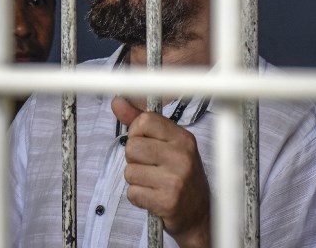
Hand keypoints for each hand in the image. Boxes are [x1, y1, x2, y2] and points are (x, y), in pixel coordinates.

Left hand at [112, 97, 210, 247]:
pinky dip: (138, 197)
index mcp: (183, 138)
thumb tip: (117, 101)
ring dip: (136, 180)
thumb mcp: (167, 144)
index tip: (146, 144)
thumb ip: (140, 122)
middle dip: (134, 160)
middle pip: (132, 147)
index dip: (137, 133)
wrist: (198, 214)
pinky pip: (133, 193)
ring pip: (129, 171)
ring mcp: (176, 179)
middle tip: (151, 168)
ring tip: (153, 183)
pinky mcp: (168, 201)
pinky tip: (153, 197)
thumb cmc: (179, 175)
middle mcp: (182, 156)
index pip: (144, 120)